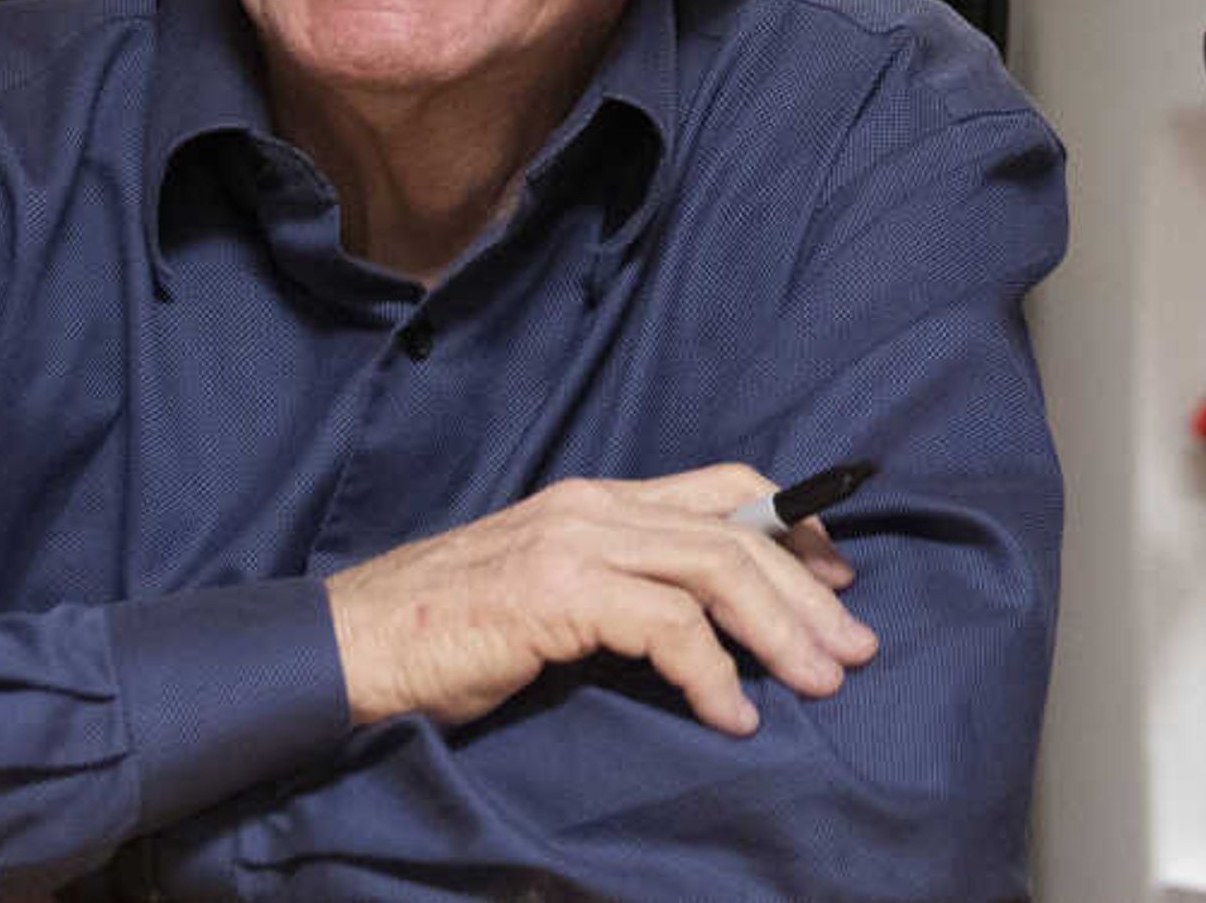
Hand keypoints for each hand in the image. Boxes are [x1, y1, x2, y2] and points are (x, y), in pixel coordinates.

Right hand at [322, 464, 876, 734]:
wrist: (350, 647)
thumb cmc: (446, 637)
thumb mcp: (550, 597)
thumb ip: (620, 592)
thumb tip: (705, 631)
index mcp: (598, 500)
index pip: (725, 489)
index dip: (793, 526)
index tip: (838, 582)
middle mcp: (595, 506)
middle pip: (737, 529)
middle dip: (807, 589)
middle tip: (855, 649)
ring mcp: (576, 542)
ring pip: (718, 567)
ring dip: (782, 631)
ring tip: (821, 684)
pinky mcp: (557, 592)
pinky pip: (668, 625)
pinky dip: (715, 673)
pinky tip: (734, 715)